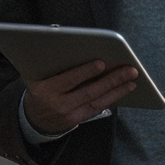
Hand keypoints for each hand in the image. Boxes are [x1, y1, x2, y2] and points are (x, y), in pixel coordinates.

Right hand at [22, 57, 142, 134]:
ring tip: (132, 80)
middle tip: (129, 70)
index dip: (85, 72)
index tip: (102, 63)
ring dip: (117, 90)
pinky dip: (111, 99)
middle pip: (88, 92)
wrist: (32, 118)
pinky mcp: (76, 121)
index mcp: (45, 89)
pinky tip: (123, 90)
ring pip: (96, 102)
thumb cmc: (38, 88)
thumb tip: (66, 43)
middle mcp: (57, 104)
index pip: (68, 80)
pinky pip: (96, 109)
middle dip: (111, 80)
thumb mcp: (35, 75)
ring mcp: (67, 115)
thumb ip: (48, 62)